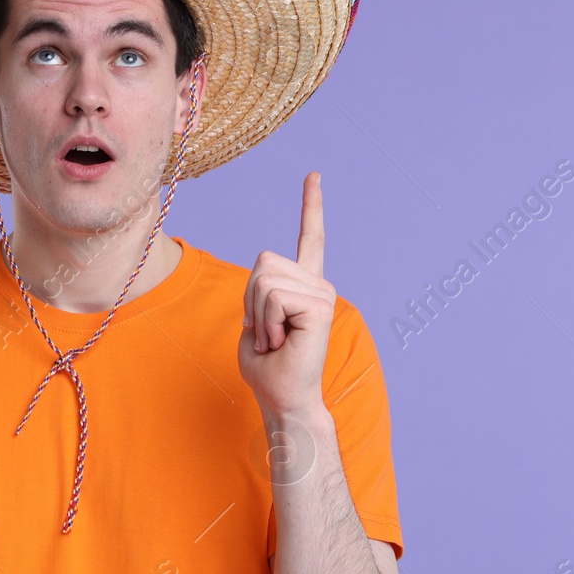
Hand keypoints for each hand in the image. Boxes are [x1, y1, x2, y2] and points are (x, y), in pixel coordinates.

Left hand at [238, 172, 336, 420]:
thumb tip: (263, 281)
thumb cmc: (267, 368)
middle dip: (250, 299)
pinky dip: (267, 323)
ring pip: (264, 280)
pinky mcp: (321, 306)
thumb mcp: (253, 324)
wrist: (283, 398)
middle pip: (262, 262)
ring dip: (258, 315)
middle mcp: (318, 284)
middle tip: (267, 333)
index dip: (311, 206)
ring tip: (276, 339)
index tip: (314, 175)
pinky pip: (273, 297)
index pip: (309, 238)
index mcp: (303, 285)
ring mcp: (323, 293)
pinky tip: (283, 342)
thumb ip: (257, 295)